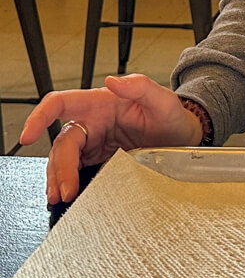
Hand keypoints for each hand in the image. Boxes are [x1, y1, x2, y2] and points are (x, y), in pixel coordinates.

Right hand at [19, 74, 202, 206]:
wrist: (184, 140)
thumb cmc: (172, 116)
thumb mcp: (163, 100)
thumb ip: (140, 86)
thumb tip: (113, 80)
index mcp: (101, 103)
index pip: (61, 104)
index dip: (40, 117)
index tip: (28, 136)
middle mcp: (93, 122)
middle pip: (62, 143)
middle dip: (58, 167)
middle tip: (65, 189)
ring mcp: (95, 143)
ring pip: (64, 159)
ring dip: (58, 178)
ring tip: (61, 196)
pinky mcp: (99, 161)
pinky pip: (76, 171)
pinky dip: (68, 183)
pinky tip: (69, 197)